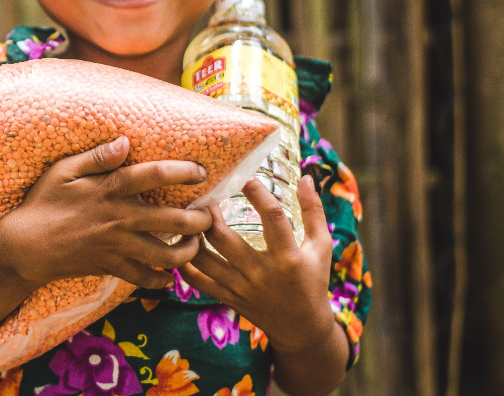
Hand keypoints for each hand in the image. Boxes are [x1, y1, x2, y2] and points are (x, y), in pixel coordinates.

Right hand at [0, 136, 213, 289]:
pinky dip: (162, 279)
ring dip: (189, 251)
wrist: (25, 247)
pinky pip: (145, 279)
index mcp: (109, 191)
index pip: (154, 176)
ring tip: (197, 242)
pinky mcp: (112, 267)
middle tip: (209, 213)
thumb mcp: (63, 171)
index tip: (201, 171)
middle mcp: (119, 219)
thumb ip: (96, 157)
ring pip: (167, 255)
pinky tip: (170, 274)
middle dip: (200, 219)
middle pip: (174, 221)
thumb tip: (125, 141)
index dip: (182, 171)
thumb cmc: (43, 203)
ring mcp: (117, 247)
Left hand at [180, 175, 337, 353]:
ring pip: (203, 259)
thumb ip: (314, 212)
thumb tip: (306, 177)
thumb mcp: (321, 247)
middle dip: (209, 213)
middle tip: (202, 193)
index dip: (258, 194)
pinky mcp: (227, 298)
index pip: (273, 218)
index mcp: (289, 258)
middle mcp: (261, 273)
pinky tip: (182, 242)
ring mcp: (241, 288)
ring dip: (191, 235)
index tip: (245, 175)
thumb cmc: (313, 281)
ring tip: (188, 214)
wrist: (302, 328)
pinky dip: (183, 262)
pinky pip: (196, 280)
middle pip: (224, 238)